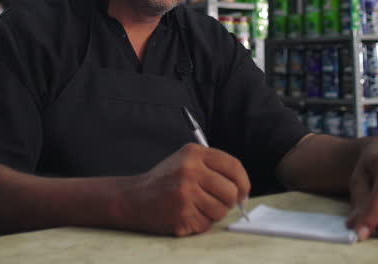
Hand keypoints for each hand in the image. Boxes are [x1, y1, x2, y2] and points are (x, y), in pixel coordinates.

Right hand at [120, 143, 250, 236]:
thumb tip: (243, 192)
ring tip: (196, 206)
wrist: (133, 198)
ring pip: (221, 211)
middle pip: (231, 192)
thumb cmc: (165, 180)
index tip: (243, 191)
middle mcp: (190, 171)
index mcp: (194, 153)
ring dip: (213, 213)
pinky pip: (207, 224)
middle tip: (216, 201)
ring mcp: (185, 194)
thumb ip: (214, 169)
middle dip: (228, 201)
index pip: (233, 166)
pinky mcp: (181, 215)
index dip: (243, 182)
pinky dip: (200, 223)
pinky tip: (186, 214)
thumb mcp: (186, 161)